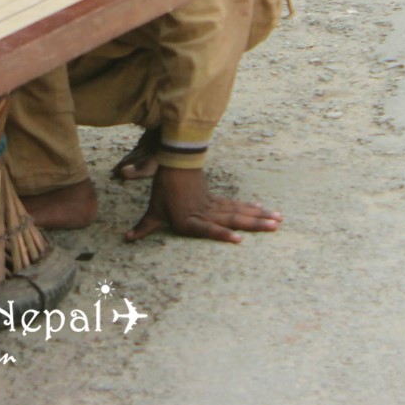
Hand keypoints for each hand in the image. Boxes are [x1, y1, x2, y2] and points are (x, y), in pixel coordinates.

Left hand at [124, 164, 282, 243]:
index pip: (208, 228)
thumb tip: (126, 239)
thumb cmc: (163, 191)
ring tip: (278, 219)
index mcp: (189, 220)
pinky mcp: (216, 200)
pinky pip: (236, 205)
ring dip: (258, 216)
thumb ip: (143, 228)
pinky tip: (263, 209)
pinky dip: (250, 207)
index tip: (238, 240)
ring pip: (239, 211)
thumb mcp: (153, 212)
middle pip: (232, 218)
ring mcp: (213, 205)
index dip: (222, 234)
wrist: (174, 165)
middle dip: (254, 224)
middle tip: (275, 226)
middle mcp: (205, 213)